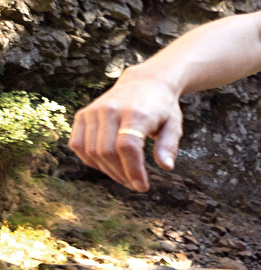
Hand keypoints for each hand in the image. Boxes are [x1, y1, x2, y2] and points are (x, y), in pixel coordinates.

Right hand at [68, 69, 183, 192]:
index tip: (142, 187)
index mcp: (136, 113)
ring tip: (124, 177)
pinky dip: (90, 160)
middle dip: (121, 174)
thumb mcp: (174, 125)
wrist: (144, 82)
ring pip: (91, 151)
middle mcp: (110, 110)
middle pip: (107, 152)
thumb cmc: (162, 108)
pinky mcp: (83, 115)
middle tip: (135, 185)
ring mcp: (93, 112)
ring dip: (107, 171)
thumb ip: (169, 145)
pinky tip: (107, 165)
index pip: (128, 147)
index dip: (133, 170)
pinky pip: (77, 144)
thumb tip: (166, 167)